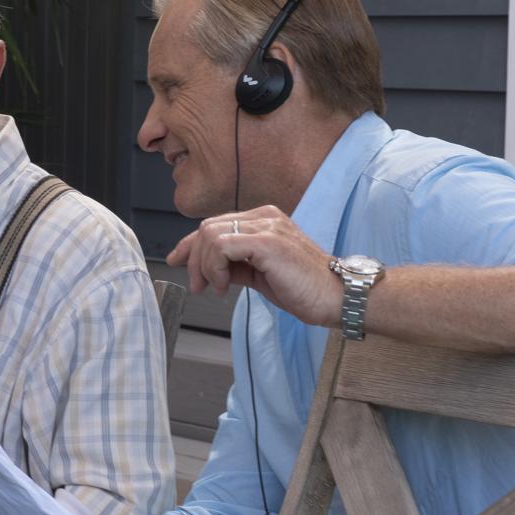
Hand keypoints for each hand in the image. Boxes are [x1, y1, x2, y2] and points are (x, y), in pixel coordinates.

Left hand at [166, 205, 342, 326]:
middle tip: (199, 287)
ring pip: (210, 235)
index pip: (215, 225)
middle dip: (194, 259)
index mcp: (265, 220)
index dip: (190, 244)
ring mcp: (267, 226)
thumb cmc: (305, 289)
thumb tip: (209, 269)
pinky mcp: (268, 241)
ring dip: (205, 267)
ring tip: (218, 288)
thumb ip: (236, 266)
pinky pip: (222, 246)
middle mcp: (265, 216)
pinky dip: (215, 267)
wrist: (337, 298)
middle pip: (207, 228)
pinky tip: (225, 285)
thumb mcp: (260, 275)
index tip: (176, 260)